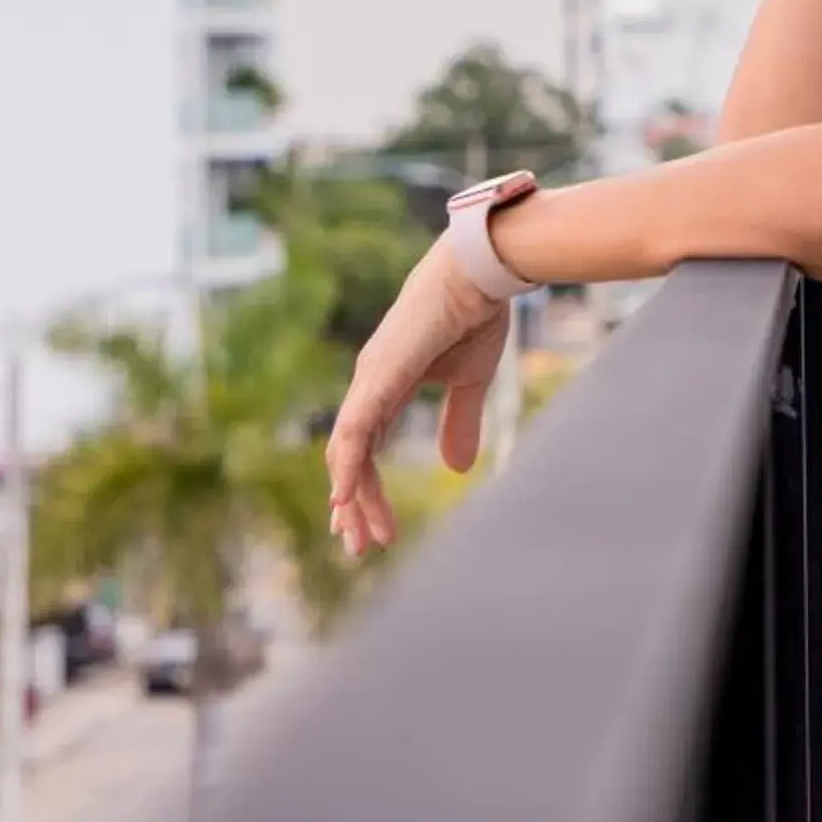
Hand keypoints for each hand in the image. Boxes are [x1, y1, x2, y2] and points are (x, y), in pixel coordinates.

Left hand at [323, 240, 512, 556]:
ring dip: (353, 498)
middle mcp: (369, 386)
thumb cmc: (475, 316)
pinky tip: (343, 498)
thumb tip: (456, 469)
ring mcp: (369, 381)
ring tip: (360, 538)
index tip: (368, 524)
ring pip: (348, 453)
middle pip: (350, 457)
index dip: (365, 486)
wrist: (478, 274)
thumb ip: (459, 423)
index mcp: (387, 385)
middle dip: (355, 504)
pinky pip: (352, 432)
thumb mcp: (470, 382)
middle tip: (359, 546)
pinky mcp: (376, 378)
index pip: (364, 446)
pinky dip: (345, 467)